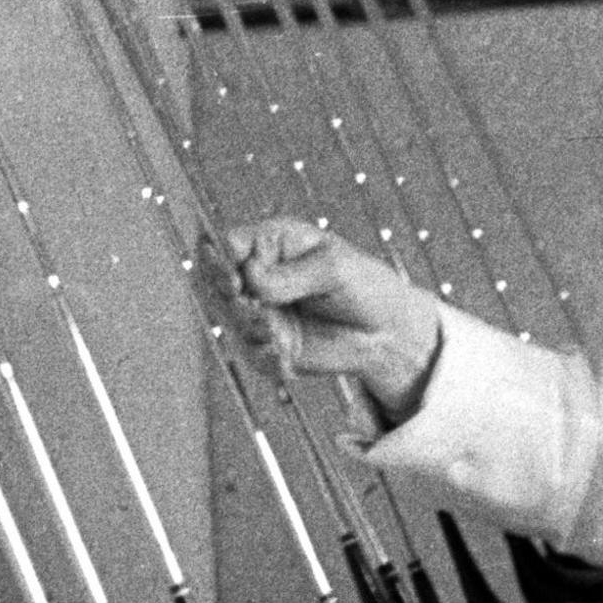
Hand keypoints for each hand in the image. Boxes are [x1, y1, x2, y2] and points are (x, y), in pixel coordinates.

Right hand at [213, 219, 444, 411]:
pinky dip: (264, 358)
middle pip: (215, 282)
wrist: (387, 332)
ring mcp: (260, 311)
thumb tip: (250, 282)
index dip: (218, 259)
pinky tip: (285, 358)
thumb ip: (290, 276)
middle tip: (252, 310)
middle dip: (227, 299)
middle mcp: (258, 276)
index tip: (235, 281)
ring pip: (230, 320)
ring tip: (276, 337)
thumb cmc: (364, 285)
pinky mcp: (268, 345)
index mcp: (271, 243)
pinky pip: (251, 354)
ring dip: (249, 330)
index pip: (226, 243)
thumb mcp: (334, 269)